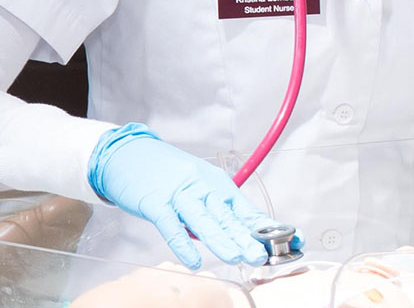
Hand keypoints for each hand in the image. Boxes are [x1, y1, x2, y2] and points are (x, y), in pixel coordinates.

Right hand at [88, 124, 279, 269]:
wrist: (128, 154)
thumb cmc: (165, 173)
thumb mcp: (196, 186)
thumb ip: (213, 212)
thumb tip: (234, 238)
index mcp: (215, 183)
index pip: (243, 208)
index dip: (263, 226)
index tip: (285, 239)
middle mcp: (200, 185)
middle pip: (226, 214)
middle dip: (245, 236)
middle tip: (262, 254)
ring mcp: (177, 193)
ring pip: (202, 219)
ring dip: (220, 238)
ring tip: (237, 256)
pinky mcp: (154, 201)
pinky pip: (170, 224)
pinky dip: (182, 242)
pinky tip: (193, 259)